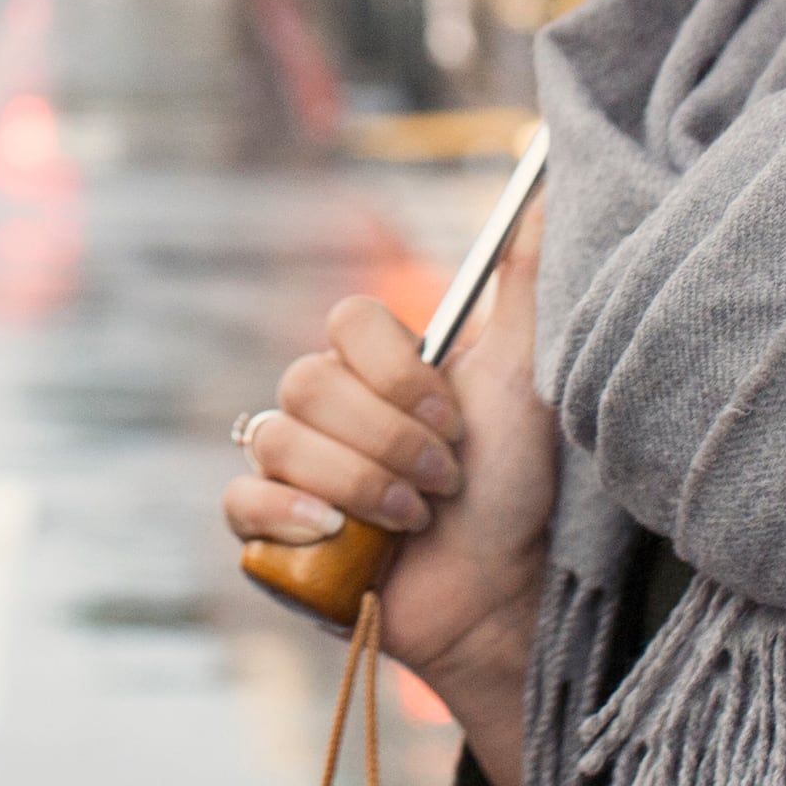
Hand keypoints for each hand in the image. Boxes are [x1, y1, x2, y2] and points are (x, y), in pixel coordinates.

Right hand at [222, 212, 557, 782]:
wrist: (501, 593)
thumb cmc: (515, 488)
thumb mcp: (525, 380)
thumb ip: (526, 287)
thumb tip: (545, 192)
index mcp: (375, 365)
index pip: (346, 321)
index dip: (398, 375)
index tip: (454, 422)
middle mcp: (325, 407)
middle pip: (307, 381)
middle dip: (388, 441)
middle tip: (444, 481)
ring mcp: (292, 467)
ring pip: (278, 440)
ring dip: (359, 486)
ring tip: (414, 520)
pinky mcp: (271, 530)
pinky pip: (240, 500)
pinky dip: (289, 515)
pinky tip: (339, 536)